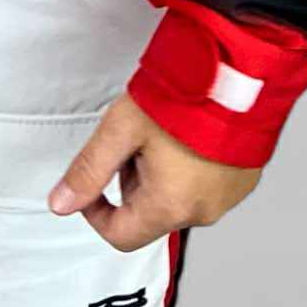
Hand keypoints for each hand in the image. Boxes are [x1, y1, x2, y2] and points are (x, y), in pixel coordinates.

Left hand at [49, 95, 259, 252]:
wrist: (242, 71)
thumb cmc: (187, 96)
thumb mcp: (123, 128)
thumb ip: (88, 170)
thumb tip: (61, 203)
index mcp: (170, 206)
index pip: (120, 236)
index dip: (97, 212)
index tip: (95, 183)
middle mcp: (203, 210)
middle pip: (149, 215)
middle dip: (133, 181)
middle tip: (137, 139)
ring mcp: (229, 197)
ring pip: (178, 200)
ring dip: (163, 176)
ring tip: (168, 131)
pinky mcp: (245, 181)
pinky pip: (207, 187)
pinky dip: (194, 169)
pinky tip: (192, 135)